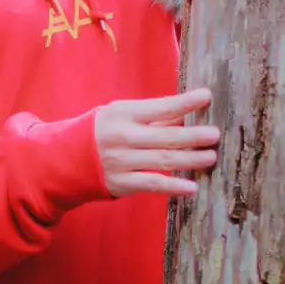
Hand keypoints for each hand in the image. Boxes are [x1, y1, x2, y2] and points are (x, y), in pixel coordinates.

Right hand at [94, 89, 220, 199]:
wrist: (68, 158)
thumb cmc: (104, 131)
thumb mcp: (123, 116)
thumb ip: (154, 117)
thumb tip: (187, 114)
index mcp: (123, 114)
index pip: (160, 107)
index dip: (185, 102)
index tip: (206, 97)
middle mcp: (122, 137)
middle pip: (165, 137)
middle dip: (193, 136)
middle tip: (215, 135)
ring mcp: (121, 162)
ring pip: (163, 162)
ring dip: (190, 160)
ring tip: (210, 157)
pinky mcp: (121, 183)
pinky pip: (152, 185)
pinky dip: (173, 186)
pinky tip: (192, 186)